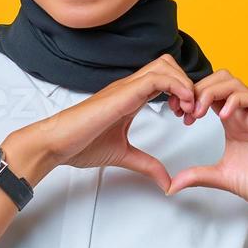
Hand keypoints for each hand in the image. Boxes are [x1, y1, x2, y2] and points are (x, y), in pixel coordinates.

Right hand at [5, 54, 197, 192]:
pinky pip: (156, 78)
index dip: (182, 92)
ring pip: (164, 66)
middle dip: (187, 84)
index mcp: (129, 97)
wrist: (56, 144)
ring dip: (184, 84)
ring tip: (187, 110)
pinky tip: (180, 106)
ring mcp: (125, 87)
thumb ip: (147, 165)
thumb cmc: (80, 145)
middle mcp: (128, 87)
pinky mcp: (122, 93)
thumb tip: (166, 181)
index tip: (187, 116)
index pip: (163, 78)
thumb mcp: (124, 155)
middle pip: (167, 65)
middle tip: (191, 111)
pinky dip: (175, 86)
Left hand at [163, 69, 247, 216]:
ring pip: (231, 82)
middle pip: (217, 80)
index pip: (207, 93)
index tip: (176, 113)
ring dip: (210, 91)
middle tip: (184, 111)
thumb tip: (171, 185)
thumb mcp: (221, 177)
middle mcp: (242, 113)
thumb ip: (197, 176)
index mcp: (231, 121)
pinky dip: (233, 101)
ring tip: (199, 112)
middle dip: (196, 89)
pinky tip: (223, 117)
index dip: (189, 97)